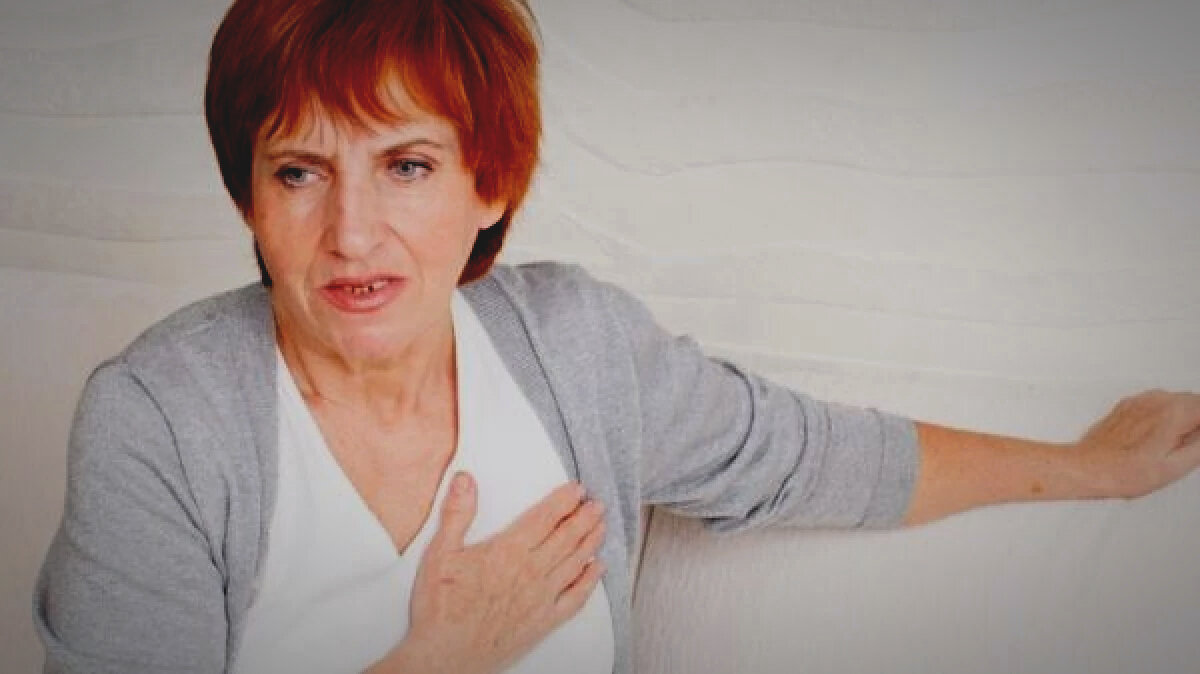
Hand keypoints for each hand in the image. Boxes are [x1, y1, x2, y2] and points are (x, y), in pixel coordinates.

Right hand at [381, 472, 606, 673]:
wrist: (445, 657)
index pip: (544, 518)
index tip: (577, 490)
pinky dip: (589, 582)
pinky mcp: (543, 622)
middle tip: (597, 505)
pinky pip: (574, 598)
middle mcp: (530, 573)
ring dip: (591, 542)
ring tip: (601, 527)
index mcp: (508, 552)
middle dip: (584, 518)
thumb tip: (466, 481)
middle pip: (566, 538)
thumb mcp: (440, 554)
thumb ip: (456, 514)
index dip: (563, 501)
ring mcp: (540, 598)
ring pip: (575, 563)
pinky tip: (597, 570)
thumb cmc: (440, 608)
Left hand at [1075, 389, 1199, 497]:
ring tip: (1169, 447)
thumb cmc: (1124, 472)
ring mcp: (1140, 401)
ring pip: (1176, 402)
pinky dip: (1163, 417)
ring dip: (1182, 418)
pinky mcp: (1128, 406)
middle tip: (1186, 447)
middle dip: (1197, 422)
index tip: (1197, 441)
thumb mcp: (1176, 466)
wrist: (1088, 468)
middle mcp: (1157, 400)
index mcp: (1174, 413)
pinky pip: (1156, 405)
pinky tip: (1154, 439)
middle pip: (1194, 403)